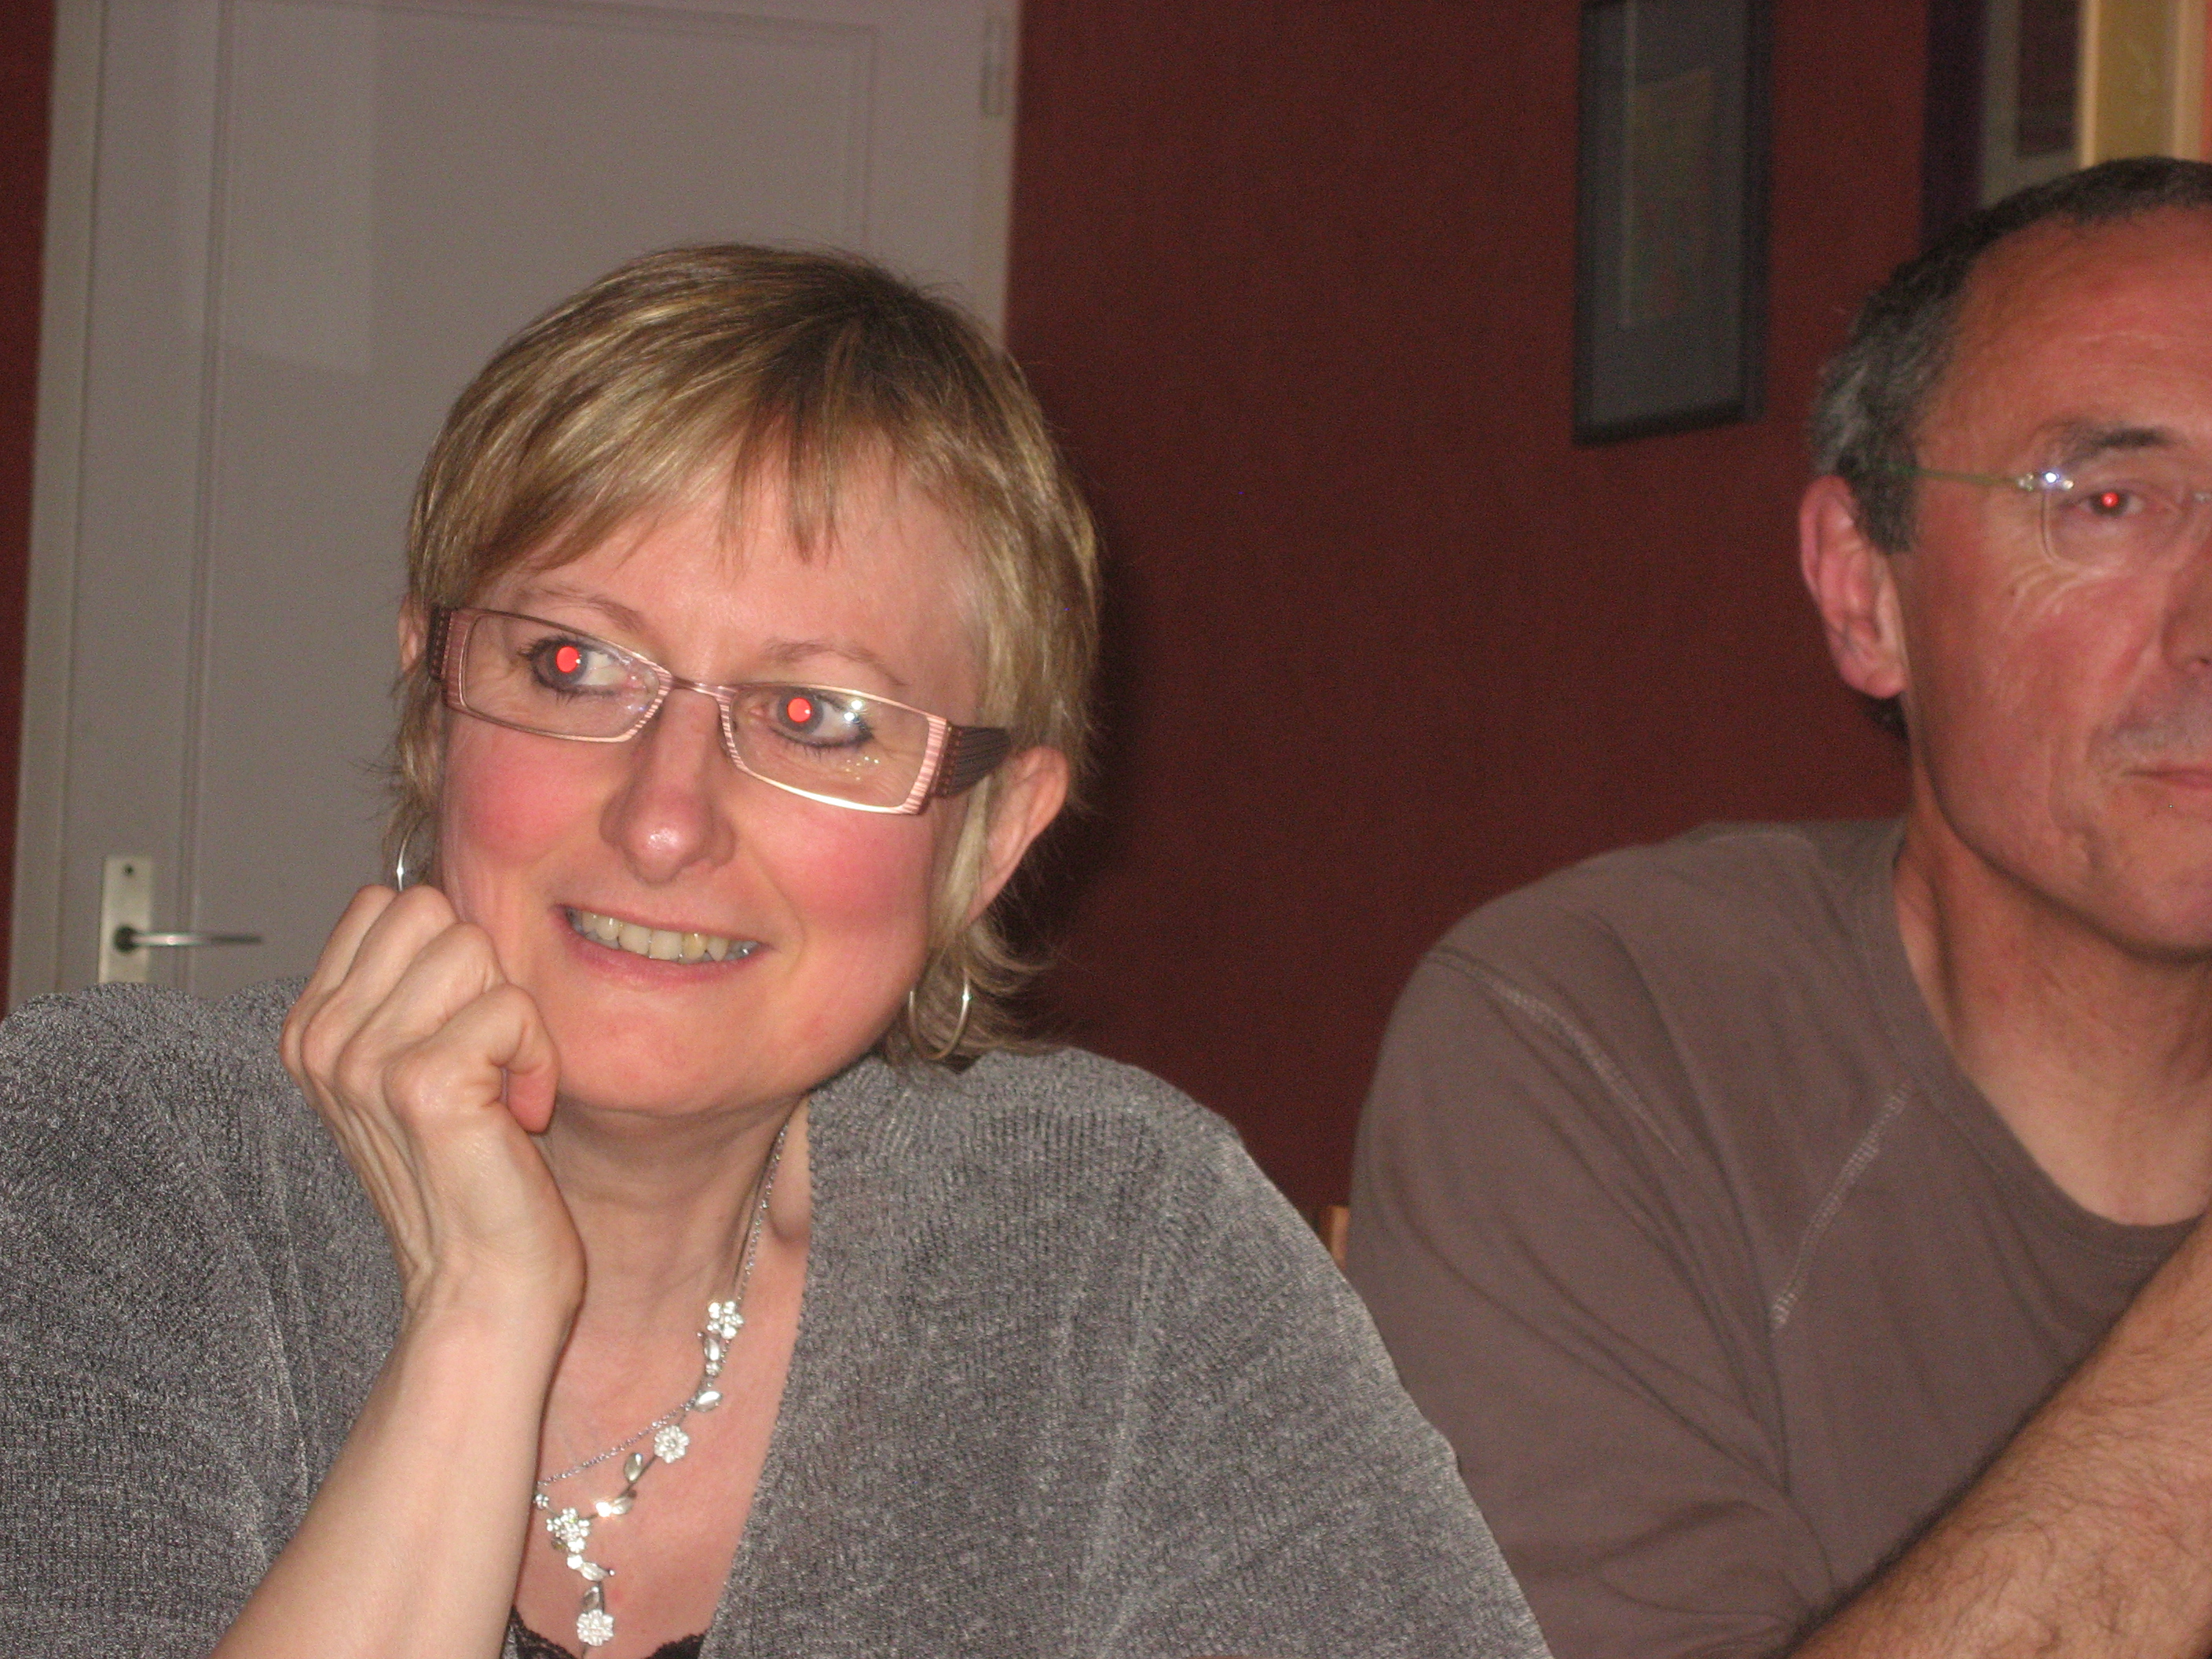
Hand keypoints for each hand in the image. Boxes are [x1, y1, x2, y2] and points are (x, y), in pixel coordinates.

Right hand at [283, 884, 580, 1318]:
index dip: (451, 959)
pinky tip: (517, 1117)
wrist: (482, 1288)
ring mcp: (364, 1060)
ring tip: (498, 1092)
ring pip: (475, 950)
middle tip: (485, 1063)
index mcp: (313, 1027)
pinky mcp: (424, 1083)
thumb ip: (413, 989)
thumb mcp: (421, 1067)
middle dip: (482, 978)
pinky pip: (513, 1007)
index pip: (388, 904)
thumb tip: (448, 905)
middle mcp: (323, 1038)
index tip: (461, 1040)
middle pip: (432, 914)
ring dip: (513, 1020)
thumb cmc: (473, 1178)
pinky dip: (535, 1059)